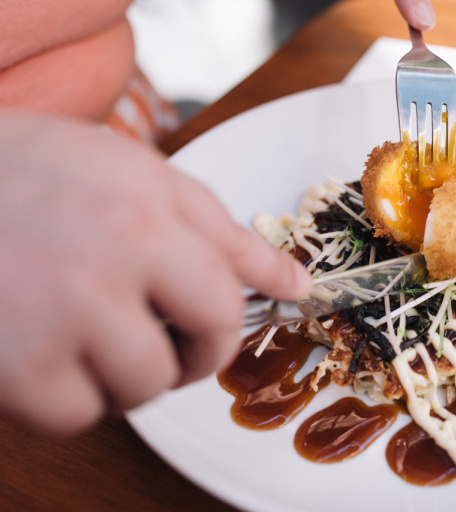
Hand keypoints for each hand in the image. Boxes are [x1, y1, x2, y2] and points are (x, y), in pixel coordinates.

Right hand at [0, 114, 311, 435]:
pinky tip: (47, 353)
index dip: (227, 321)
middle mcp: (107, 262)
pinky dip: (69, 398)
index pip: (227, 292)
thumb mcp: (133, 174)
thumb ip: (218, 229)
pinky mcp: (12, 366)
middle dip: (193, 352)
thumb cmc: (31, 174)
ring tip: (88, 334)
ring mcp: (56, 316)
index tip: (217, 327)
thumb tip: (293, 283)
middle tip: (160, 336)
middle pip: (201, 347)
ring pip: (142, 387)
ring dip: (125, 374)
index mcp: (144, 210)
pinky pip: (76, 415)